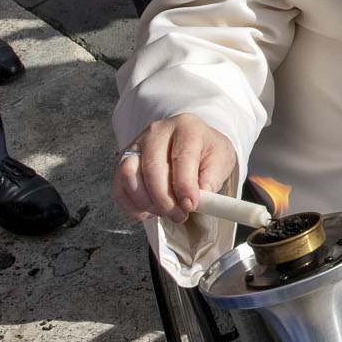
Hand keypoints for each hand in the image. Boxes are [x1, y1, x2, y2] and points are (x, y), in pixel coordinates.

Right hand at [114, 114, 238, 221]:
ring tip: (165, 212)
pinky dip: (132, 206)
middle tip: (179, 214)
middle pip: (152, 168)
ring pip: (130, 175)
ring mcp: (137, 144)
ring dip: (147, 203)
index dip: (184, 186)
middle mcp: (158, 131)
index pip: (181, 157)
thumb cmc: (207, 153)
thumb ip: (213, 177)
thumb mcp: (222, 160)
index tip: (190, 205)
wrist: (193, 145)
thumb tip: (199, 196)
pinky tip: (149, 211)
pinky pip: (119, 187)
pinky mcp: (123, 160)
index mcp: (186, 127)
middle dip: (165, 200)